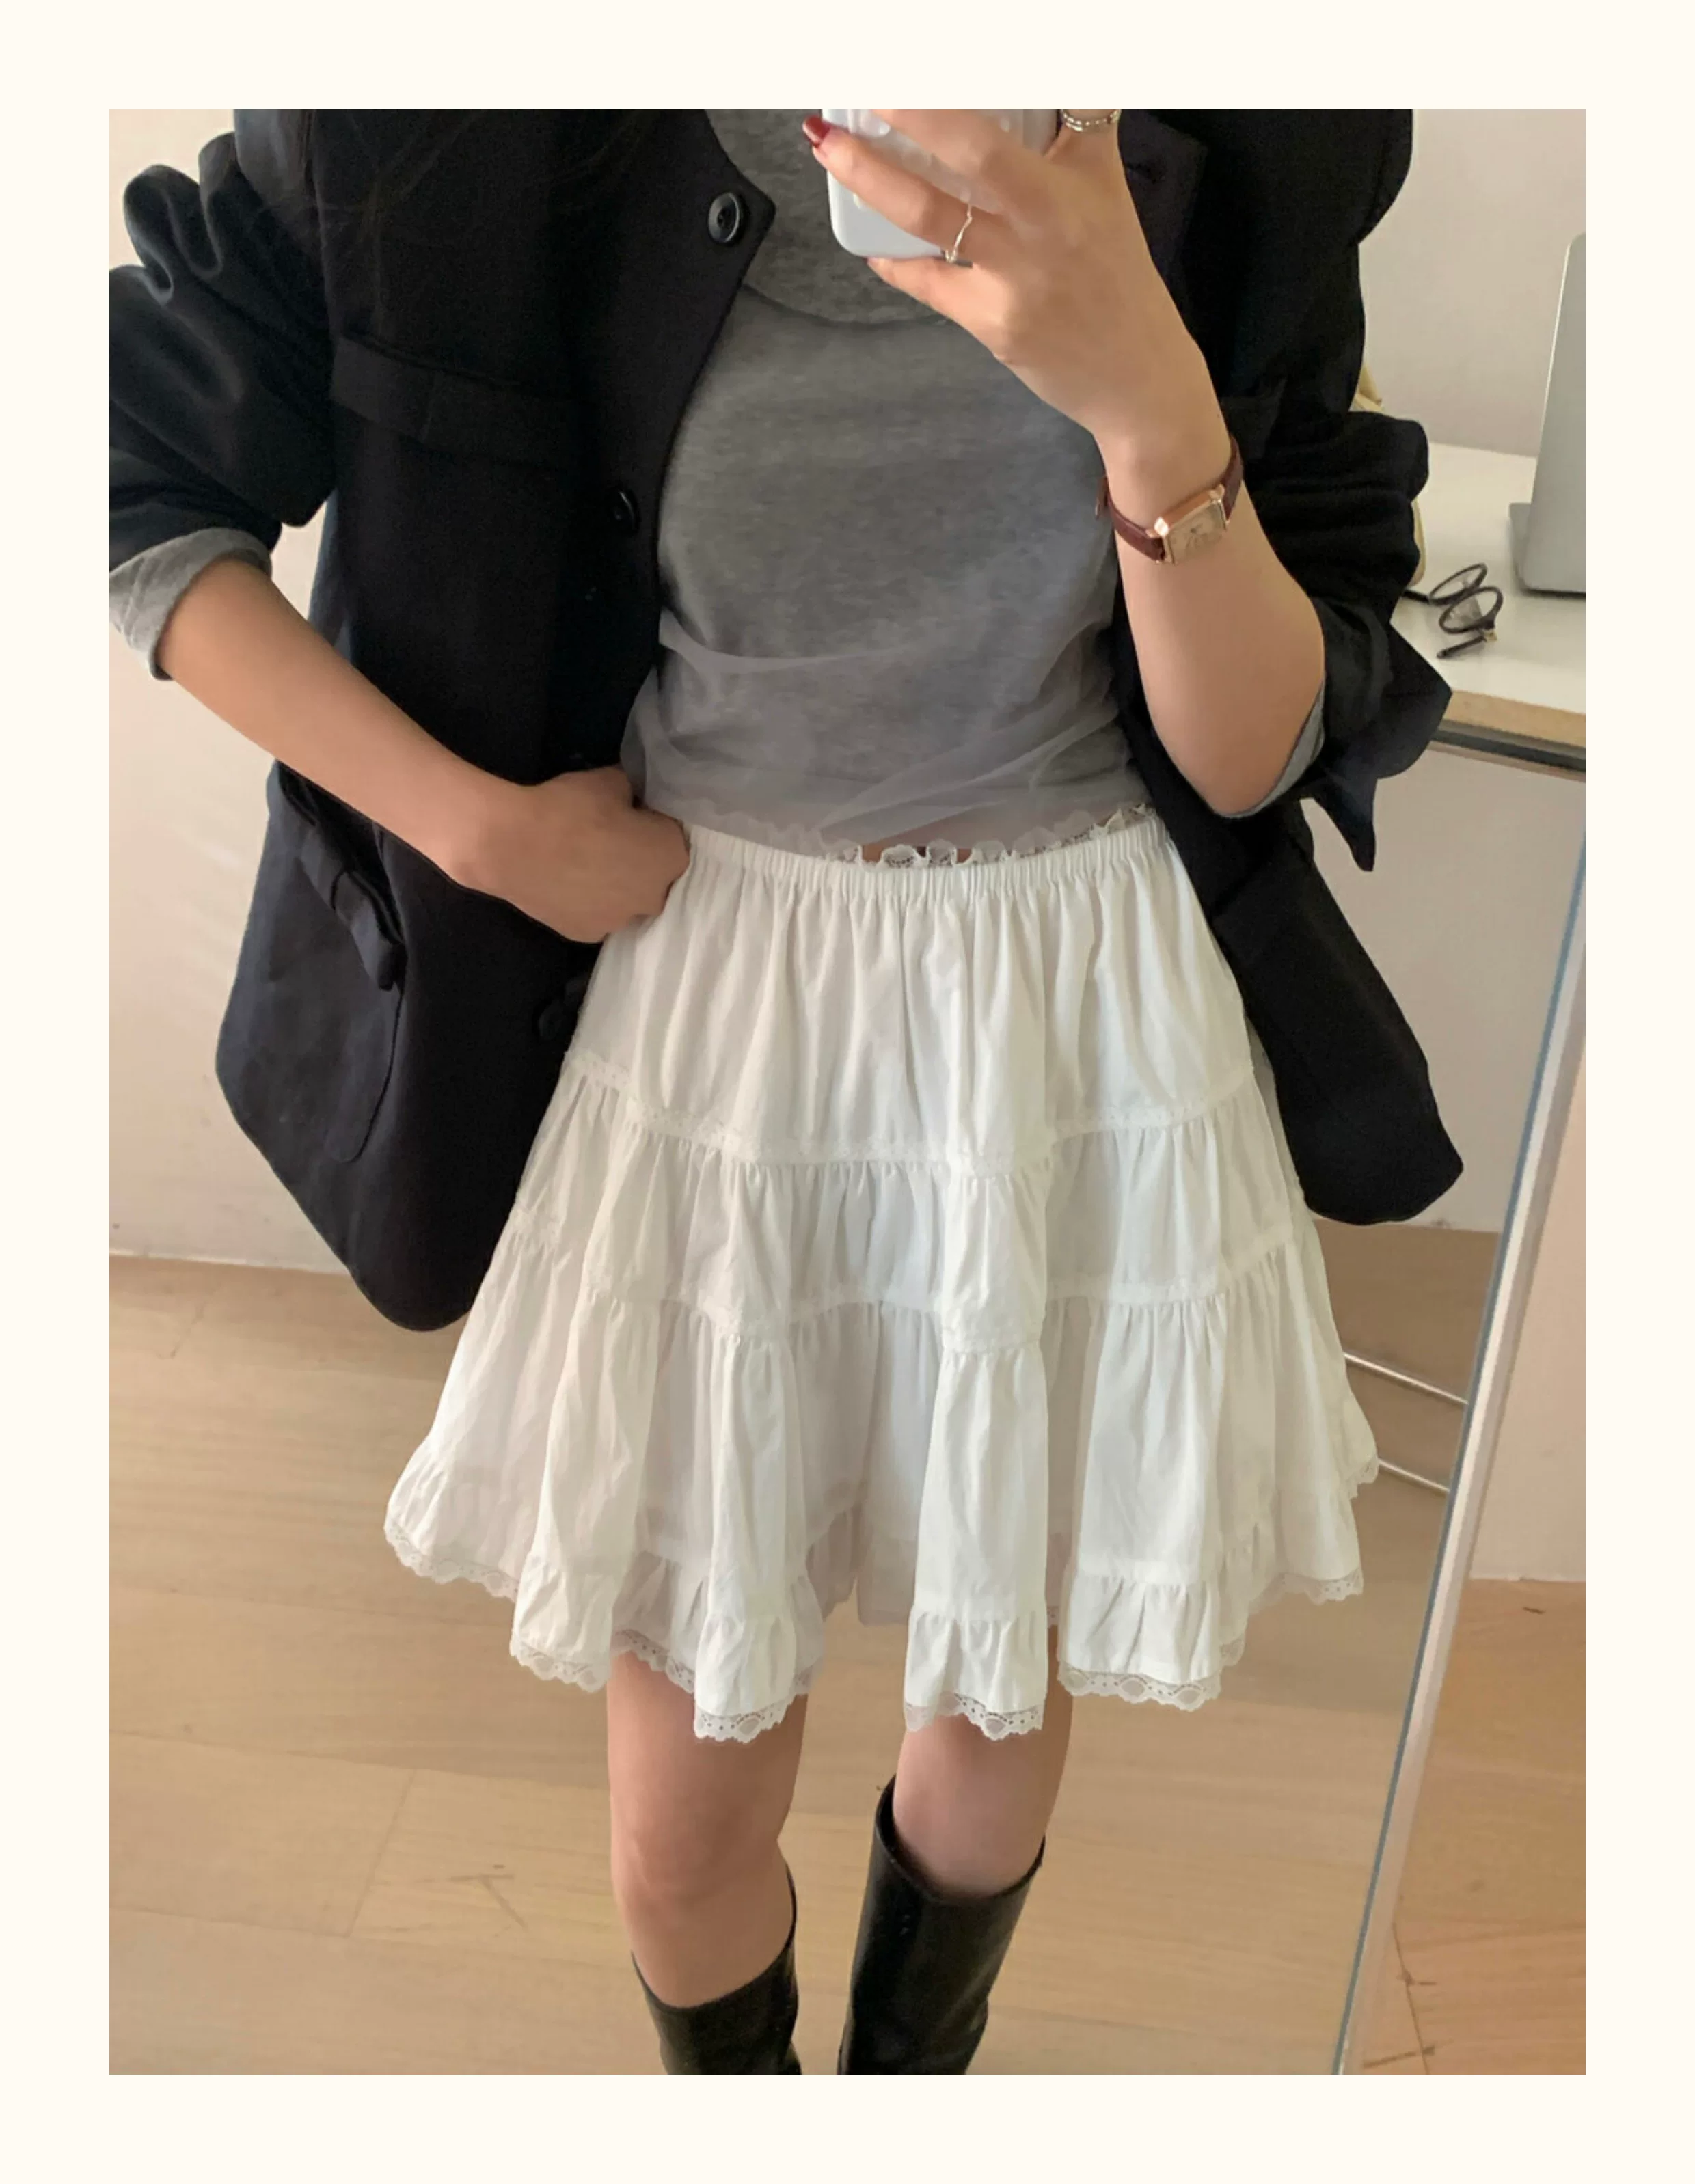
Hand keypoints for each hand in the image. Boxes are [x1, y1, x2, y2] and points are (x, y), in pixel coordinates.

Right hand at [449, 765, 690, 943]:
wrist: (511, 846)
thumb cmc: (569, 809)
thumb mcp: (610, 781)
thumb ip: (632, 792)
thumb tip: (632, 797)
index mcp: (671, 857)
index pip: (673, 837)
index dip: (652, 824)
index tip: (631, 814)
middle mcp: (655, 897)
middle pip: (655, 876)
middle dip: (639, 860)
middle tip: (608, 838)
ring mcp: (621, 921)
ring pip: (626, 900)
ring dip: (615, 885)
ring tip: (584, 863)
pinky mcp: (588, 935)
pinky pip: (597, 914)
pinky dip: (588, 901)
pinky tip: (567, 883)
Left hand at [805, 109, 1225, 502]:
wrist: (1137, 376)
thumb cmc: (1116, 277)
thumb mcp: (1104, 189)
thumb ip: (1075, 131)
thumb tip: (1045, 93)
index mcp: (1077, 178)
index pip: (1030, 110)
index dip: (959, 93)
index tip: (911, 68)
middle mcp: (1049, 220)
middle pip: (972, 152)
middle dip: (909, 111)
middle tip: (860, 87)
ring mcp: (1019, 274)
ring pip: (931, 214)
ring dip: (871, 176)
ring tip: (830, 147)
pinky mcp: (994, 321)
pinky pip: (928, 280)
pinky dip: (894, 260)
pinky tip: (873, 246)